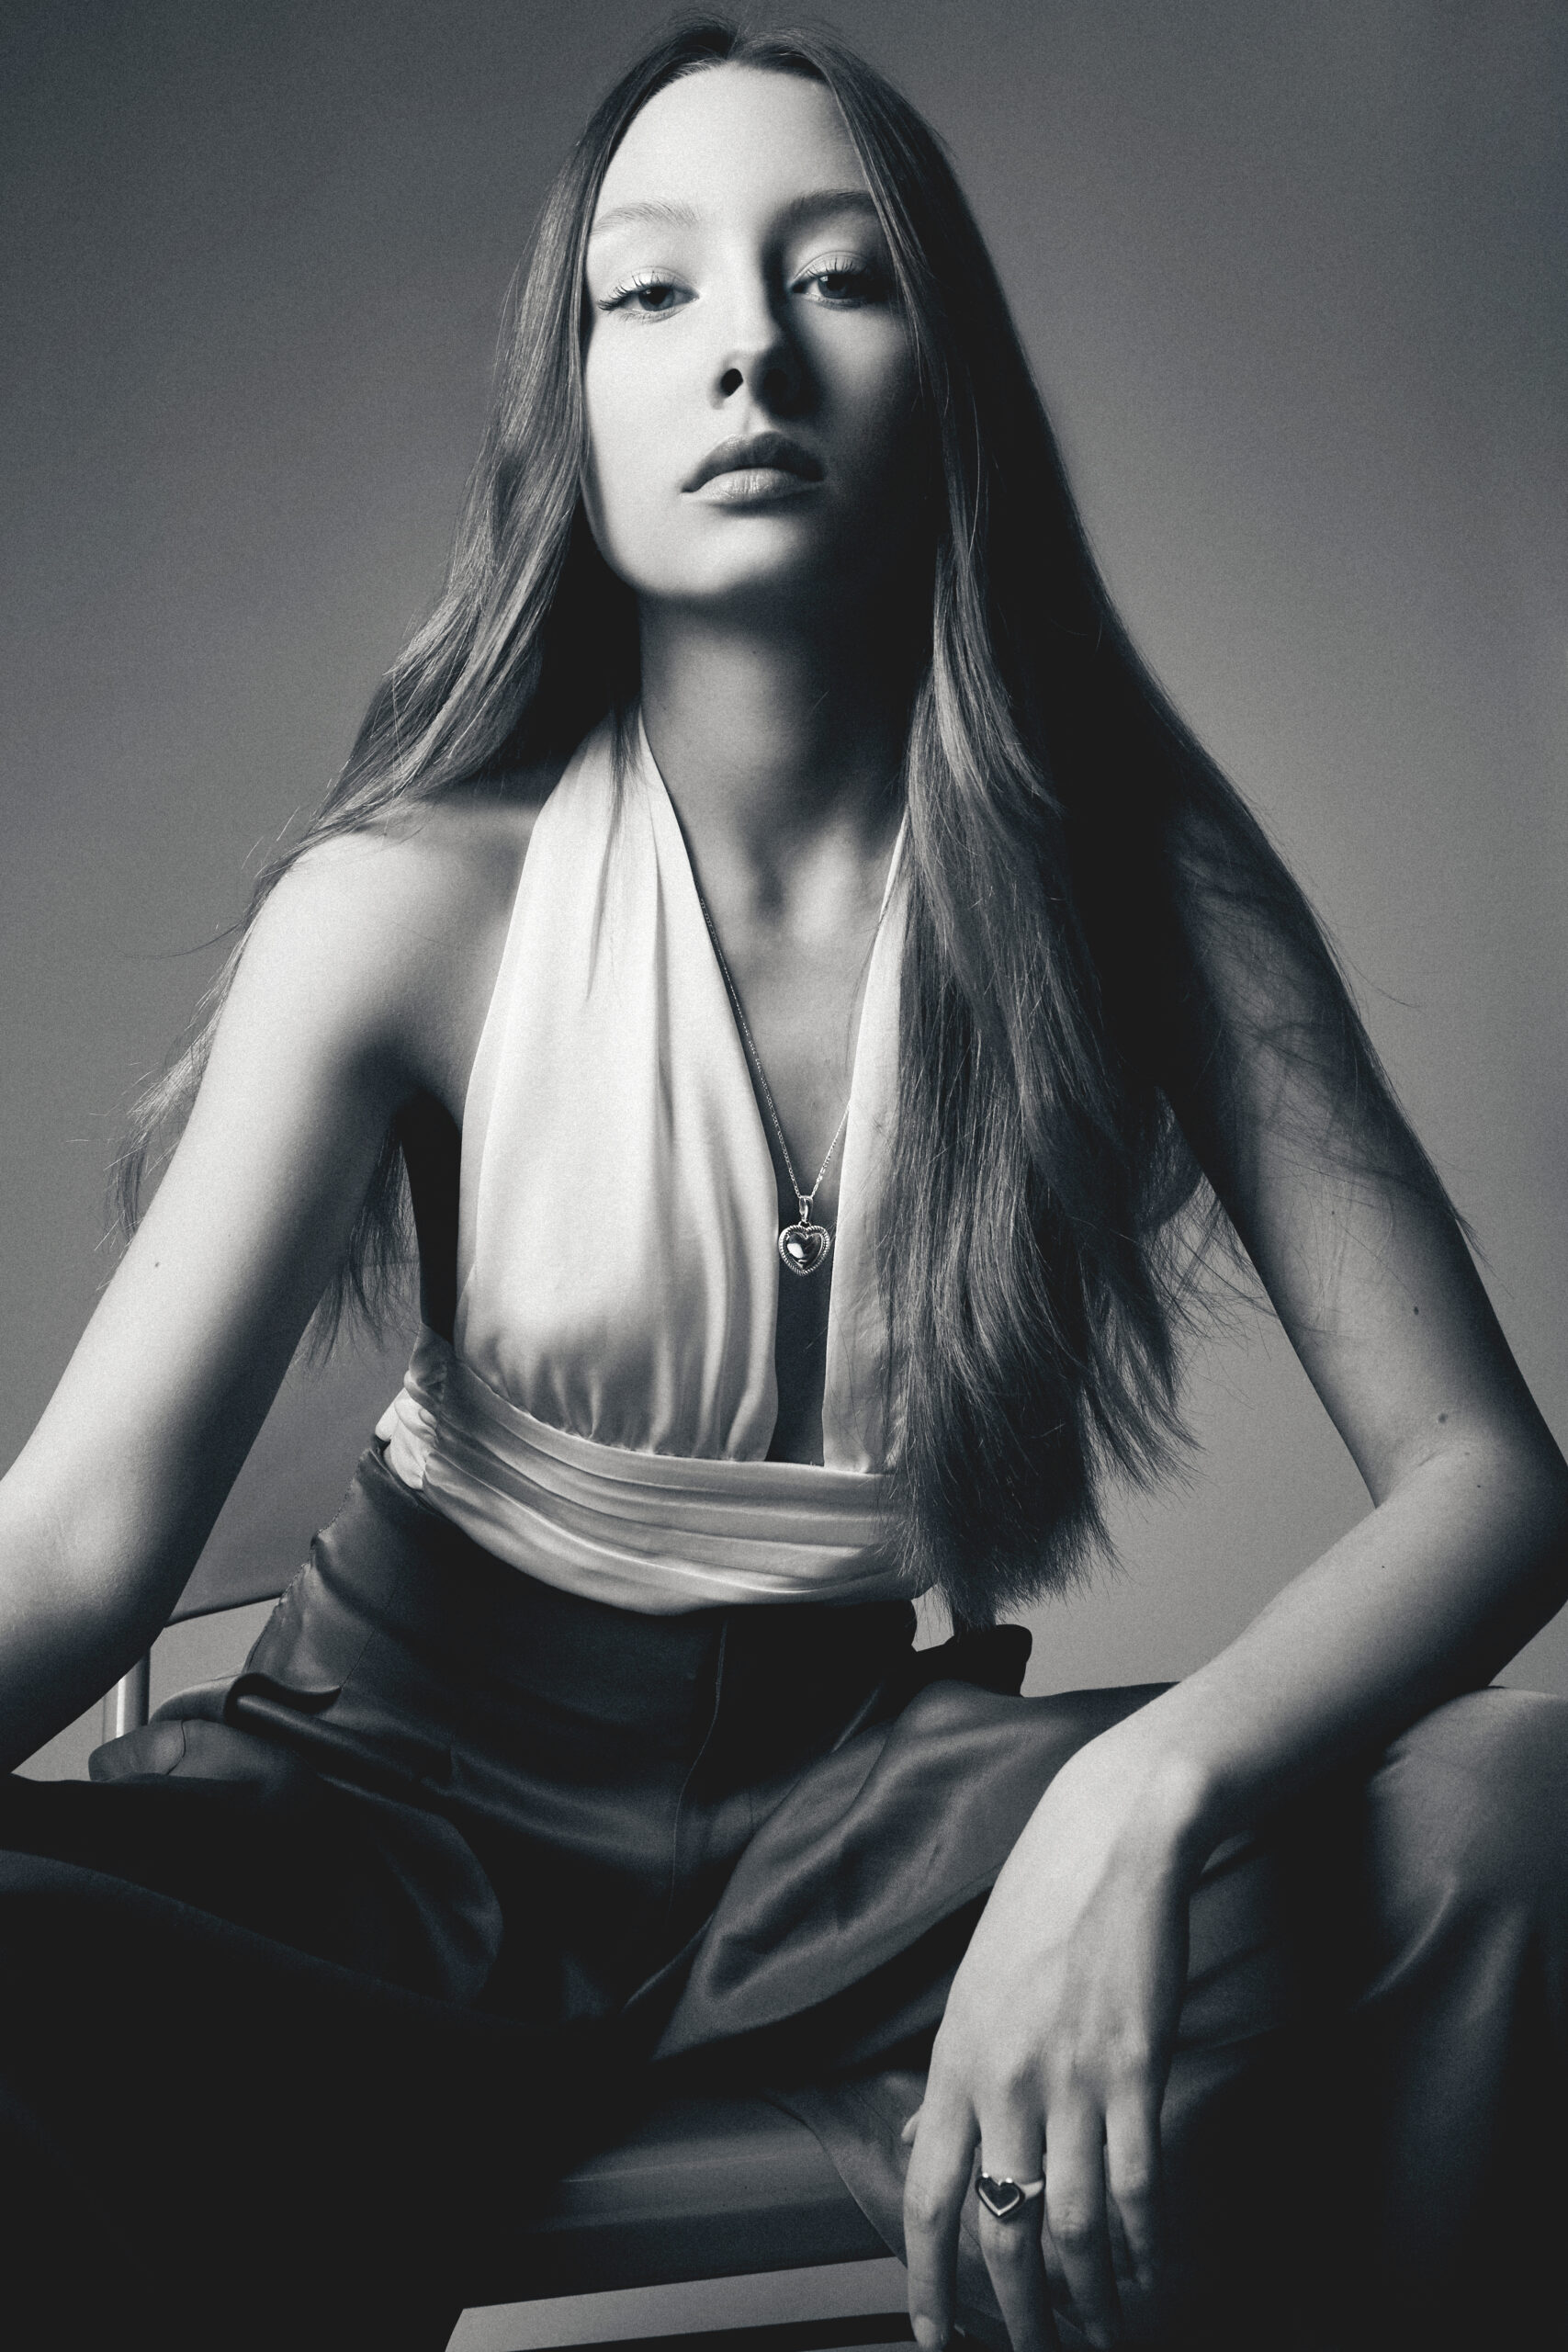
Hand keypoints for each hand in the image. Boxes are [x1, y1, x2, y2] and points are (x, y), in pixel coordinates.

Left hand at [901, 1733, 1203, 2349]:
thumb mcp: (973, 1992)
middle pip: (1001, 2231)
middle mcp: (1004, 2077)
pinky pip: (1138, 2183)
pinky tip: (1151, 2279)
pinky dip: (1145, 2246)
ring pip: (1073, 2225)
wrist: (1112, 1840)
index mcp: (955, 2061)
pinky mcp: (1136, 2067)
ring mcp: (1071, 2075)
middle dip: (1018, 2315)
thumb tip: (918, 2136)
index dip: (928, 2279)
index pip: (927, 2195)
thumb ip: (948, 2077)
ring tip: (1104, 2339)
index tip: (934, 2339)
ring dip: (1090, 2300)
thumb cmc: (1040, 1916)